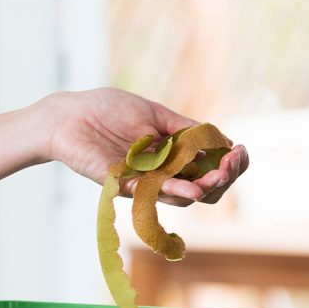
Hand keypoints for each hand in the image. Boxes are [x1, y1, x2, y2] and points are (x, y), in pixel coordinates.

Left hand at [40, 88, 248, 206]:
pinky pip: (150, 194)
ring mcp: (141, 182)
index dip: (230, 165)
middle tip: (231, 163)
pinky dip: (173, 190)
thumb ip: (186, 128)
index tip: (239, 151)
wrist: (68, 115)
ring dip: (204, 187)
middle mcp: (159, 174)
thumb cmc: (106, 110)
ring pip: (181, 197)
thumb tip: (222, 140)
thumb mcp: (155, 114)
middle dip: (223, 179)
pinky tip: (191, 188)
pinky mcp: (120, 185)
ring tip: (218, 176)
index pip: (208, 171)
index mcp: (170, 156)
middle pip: (202, 190)